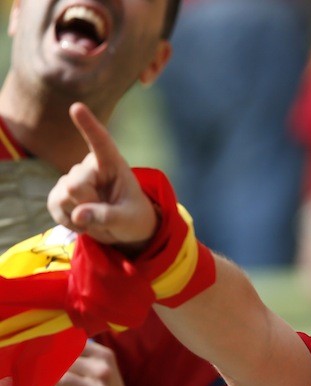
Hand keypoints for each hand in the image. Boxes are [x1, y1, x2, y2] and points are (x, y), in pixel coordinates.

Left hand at [35, 341, 138, 385]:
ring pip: (58, 381)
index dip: (49, 348)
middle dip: (38, 369)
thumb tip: (42, 354)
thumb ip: (80, 361)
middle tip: (23, 375)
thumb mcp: (101, 374)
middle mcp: (103, 370)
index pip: (71, 343)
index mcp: (105, 356)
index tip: (32, 355)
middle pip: (61, 362)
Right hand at [47, 102, 156, 247]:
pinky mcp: (60, 192)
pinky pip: (53, 204)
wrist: (124, 229)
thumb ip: (107, 216)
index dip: (88, 125)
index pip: (100, 141)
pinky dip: (67, 219)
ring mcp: (73, 177)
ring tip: (97, 215)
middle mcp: (90, 166)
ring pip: (62, 195)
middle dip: (88, 204)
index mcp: (113, 164)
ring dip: (79, 214)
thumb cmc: (133, 218)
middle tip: (107, 211)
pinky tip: (82, 221)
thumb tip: (79, 214)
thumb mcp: (129, 220)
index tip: (76, 107)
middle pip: (75, 184)